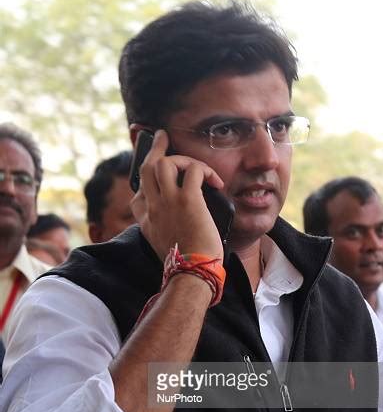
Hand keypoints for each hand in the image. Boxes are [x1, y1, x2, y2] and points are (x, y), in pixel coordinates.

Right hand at [131, 130, 224, 262]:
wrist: (191, 275)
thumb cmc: (186, 267)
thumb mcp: (167, 251)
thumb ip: (168, 236)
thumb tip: (184, 230)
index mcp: (146, 223)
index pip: (137, 198)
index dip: (145, 185)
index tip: (154, 180)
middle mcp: (153, 209)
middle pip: (146, 170)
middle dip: (155, 150)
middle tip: (162, 137)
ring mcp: (168, 202)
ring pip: (165, 163)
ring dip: (183, 159)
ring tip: (198, 165)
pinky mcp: (187, 200)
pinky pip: (194, 171)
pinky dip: (205, 170)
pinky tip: (216, 182)